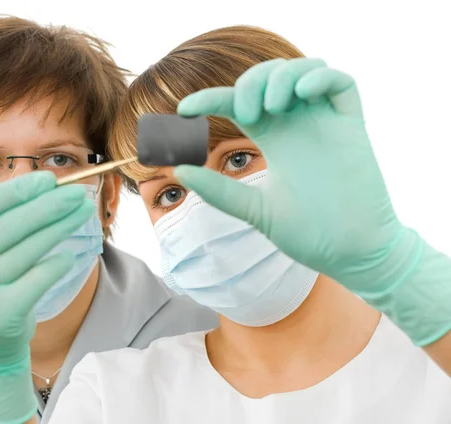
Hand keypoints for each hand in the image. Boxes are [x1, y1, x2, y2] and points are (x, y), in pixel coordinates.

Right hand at [0, 171, 93, 422]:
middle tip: (76, 194)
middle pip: (11, 225)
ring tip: (82, 213)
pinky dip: (57, 264)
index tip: (49, 180)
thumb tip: (47, 186)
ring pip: (29, 250)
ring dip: (61, 227)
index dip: (18, 190)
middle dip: (49, 205)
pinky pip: (39, 279)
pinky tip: (69, 255)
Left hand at [174, 58, 417, 295]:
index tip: (184, 110)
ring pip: (303, 70)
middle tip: (246, 112)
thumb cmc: (308, 233)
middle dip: (250, 83)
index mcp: (272, 141)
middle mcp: (296, 127)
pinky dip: (320, 77)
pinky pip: (341, 82)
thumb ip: (220, 191)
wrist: (350, 253)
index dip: (210, 99)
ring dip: (282, 75)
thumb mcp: (255, 209)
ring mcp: (324, 124)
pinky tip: (303, 93)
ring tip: (273, 106)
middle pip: (268, 77)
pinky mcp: (352, 127)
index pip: (237, 105)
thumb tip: (179, 171)